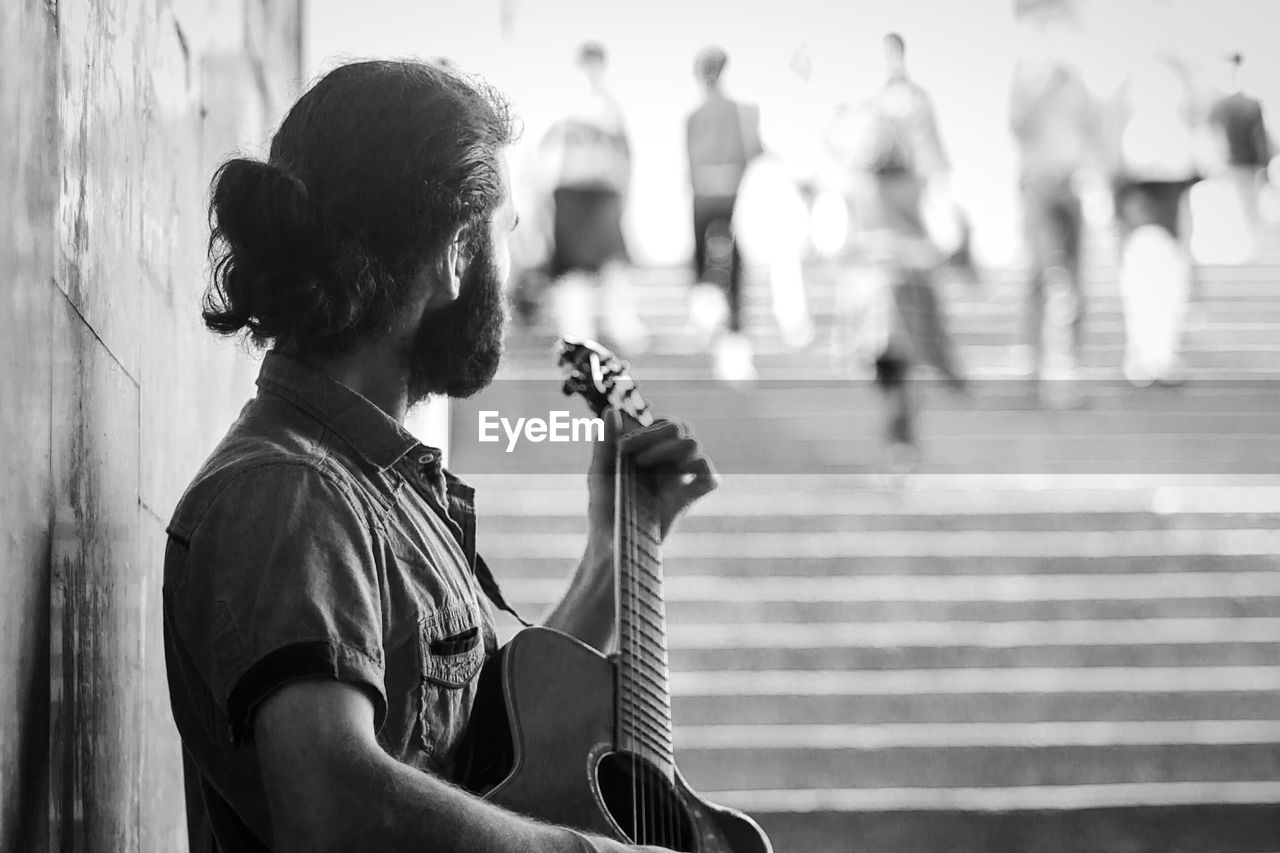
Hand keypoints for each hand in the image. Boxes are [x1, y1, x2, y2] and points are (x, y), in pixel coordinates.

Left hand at [587, 410, 718, 545]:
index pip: (663, 423)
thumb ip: (605, 442)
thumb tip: (610, 410)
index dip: (646, 427)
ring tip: (642, 465)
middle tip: (629, 452)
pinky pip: (710, 478)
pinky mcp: (688, 500)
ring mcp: (680, 480)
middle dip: (654, 433)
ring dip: (668, 448)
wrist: (609, 545)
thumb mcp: (598, 473)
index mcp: (651, 452)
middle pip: (681, 427)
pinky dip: (700, 471)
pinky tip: (674, 478)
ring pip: (694, 444)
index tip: (622, 445)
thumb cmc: (603, 510)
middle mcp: (668, 462)